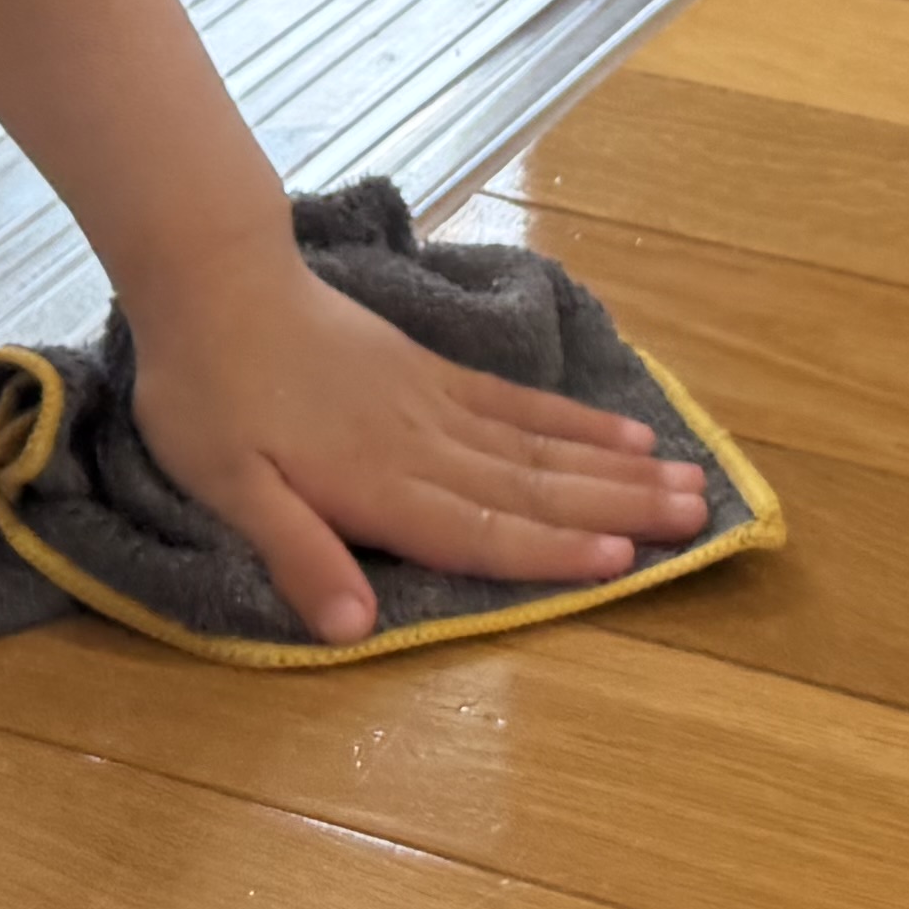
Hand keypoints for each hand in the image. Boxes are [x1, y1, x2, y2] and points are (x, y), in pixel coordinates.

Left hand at [123, 242, 710, 646]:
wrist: (218, 281)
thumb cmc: (209, 395)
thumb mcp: (227, 487)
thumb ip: (297, 552)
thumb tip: (355, 628)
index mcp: (379, 483)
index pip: (481, 528)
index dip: (552, 551)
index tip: (626, 562)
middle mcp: (426, 445)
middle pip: (534, 486)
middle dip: (618, 507)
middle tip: (699, 520)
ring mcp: (437, 403)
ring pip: (541, 446)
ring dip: (615, 468)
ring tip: (686, 480)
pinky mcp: (434, 371)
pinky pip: (517, 403)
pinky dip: (573, 421)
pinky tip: (619, 430)